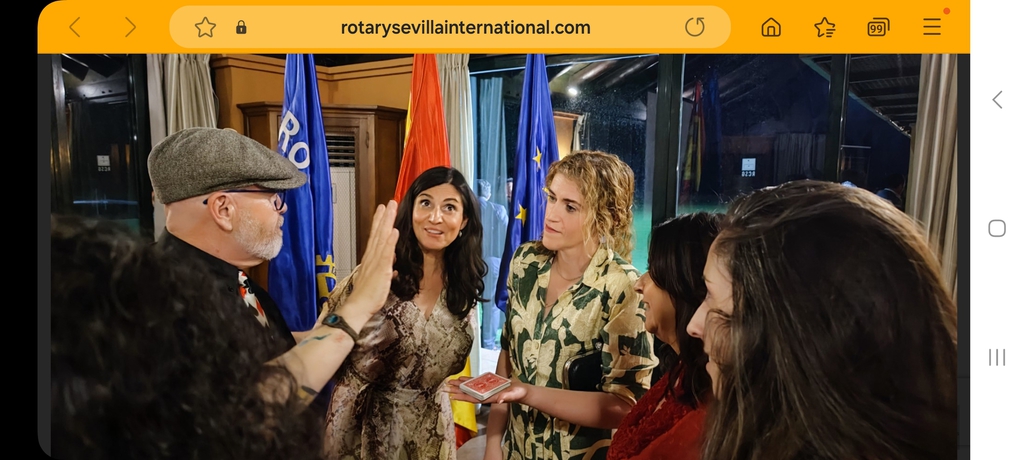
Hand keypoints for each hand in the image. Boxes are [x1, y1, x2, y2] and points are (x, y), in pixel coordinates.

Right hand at [336, 201, 398, 328]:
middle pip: (378, 232)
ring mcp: (376, 262)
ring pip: (382, 238)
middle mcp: (372, 257)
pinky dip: (390, 241)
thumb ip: (385, 271)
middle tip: (389, 202)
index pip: (375, 237)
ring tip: (391, 209)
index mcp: (371, 259)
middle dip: (384, 216)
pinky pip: (386, 253)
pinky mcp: (381, 269)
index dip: (379, 222)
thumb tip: (392, 267)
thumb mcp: (378, 280)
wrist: (359, 307)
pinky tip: (393, 230)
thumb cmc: (367, 297)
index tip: (383, 210)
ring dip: (387, 222)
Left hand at [445, 375, 528, 404]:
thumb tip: (499, 400)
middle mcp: (485, 395)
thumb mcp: (514, 395)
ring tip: (449, 383)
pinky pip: (475, 383)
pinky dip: (468, 381)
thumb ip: (506, 397)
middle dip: (456, 391)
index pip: (472, 398)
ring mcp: (486, 390)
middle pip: (468, 393)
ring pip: (470, 388)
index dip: (462, 397)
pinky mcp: (489, 385)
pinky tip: (461, 378)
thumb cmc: (519, 394)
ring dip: (460, 386)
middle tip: (444, 388)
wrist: (522, 392)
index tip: (452, 396)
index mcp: (489, 398)